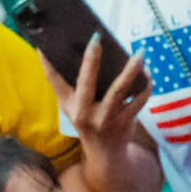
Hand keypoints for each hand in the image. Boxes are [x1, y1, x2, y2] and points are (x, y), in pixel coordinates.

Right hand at [45, 35, 150, 151]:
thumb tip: (76, 49)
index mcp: (70, 106)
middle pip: (87, 83)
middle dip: (91, 60)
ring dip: (131, 69)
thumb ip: (73, 85)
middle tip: (97, 38)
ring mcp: (106, 118)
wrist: (105, 154)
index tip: (43, 45)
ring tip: (139, 53)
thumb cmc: (88, 120)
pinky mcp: (125, 121)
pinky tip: (147, 72)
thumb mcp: (74, 107)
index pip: (54, 81)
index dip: (48, 64)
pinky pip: (139, 99)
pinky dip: (146, 84)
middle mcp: (84, 113)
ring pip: (120, 90)